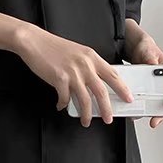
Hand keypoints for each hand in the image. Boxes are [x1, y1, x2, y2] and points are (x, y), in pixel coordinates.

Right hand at [13, 24, 132, 126]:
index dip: (122, 88)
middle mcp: (85, 65)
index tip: (128, 97)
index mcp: (92, 57)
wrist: (34, 41)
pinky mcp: (59, 79)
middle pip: (101, 91)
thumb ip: (88, 66)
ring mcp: (72, 73)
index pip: (113, 75)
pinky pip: (65, 98)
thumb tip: (94, 83)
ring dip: (86, 113)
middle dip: (107, 108)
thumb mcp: (77, 53)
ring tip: (86, 121)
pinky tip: (61, 105)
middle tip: (108, 118)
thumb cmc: (53, 47)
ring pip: (85, 99)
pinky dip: (64, 104)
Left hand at [125, 24, 162, 128]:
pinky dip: (139, 107)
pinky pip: (144, 101)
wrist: (135, 48)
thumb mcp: (149, 51)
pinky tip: (133, 110)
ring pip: (155, 103)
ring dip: (150, 112)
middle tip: (155, 120)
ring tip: (141, 117)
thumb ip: (151, 59)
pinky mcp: (144, 90)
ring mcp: (154, 88)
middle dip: (162, 112)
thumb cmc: (146, 48)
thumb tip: (153, 66)